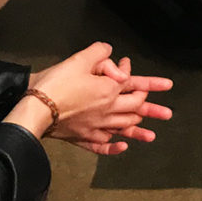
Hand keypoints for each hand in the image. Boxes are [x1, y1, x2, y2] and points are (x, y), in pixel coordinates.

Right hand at [22, 43, 172, 154]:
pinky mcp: (82, 137)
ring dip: (139, 130)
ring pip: (123, 128)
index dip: (150, 82)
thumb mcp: (79, 59)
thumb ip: (100, 53)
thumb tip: (110, 53)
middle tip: (167, 112)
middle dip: (152, 108)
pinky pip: (101, 145)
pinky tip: (122, 147)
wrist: (34, 109)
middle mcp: (107, 110)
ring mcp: (96, 126)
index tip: (161, 81)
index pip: (136, 84)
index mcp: (109, 90)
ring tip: (153, 135)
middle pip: (135, 108)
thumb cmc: (57, 83)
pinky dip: (113, 147)